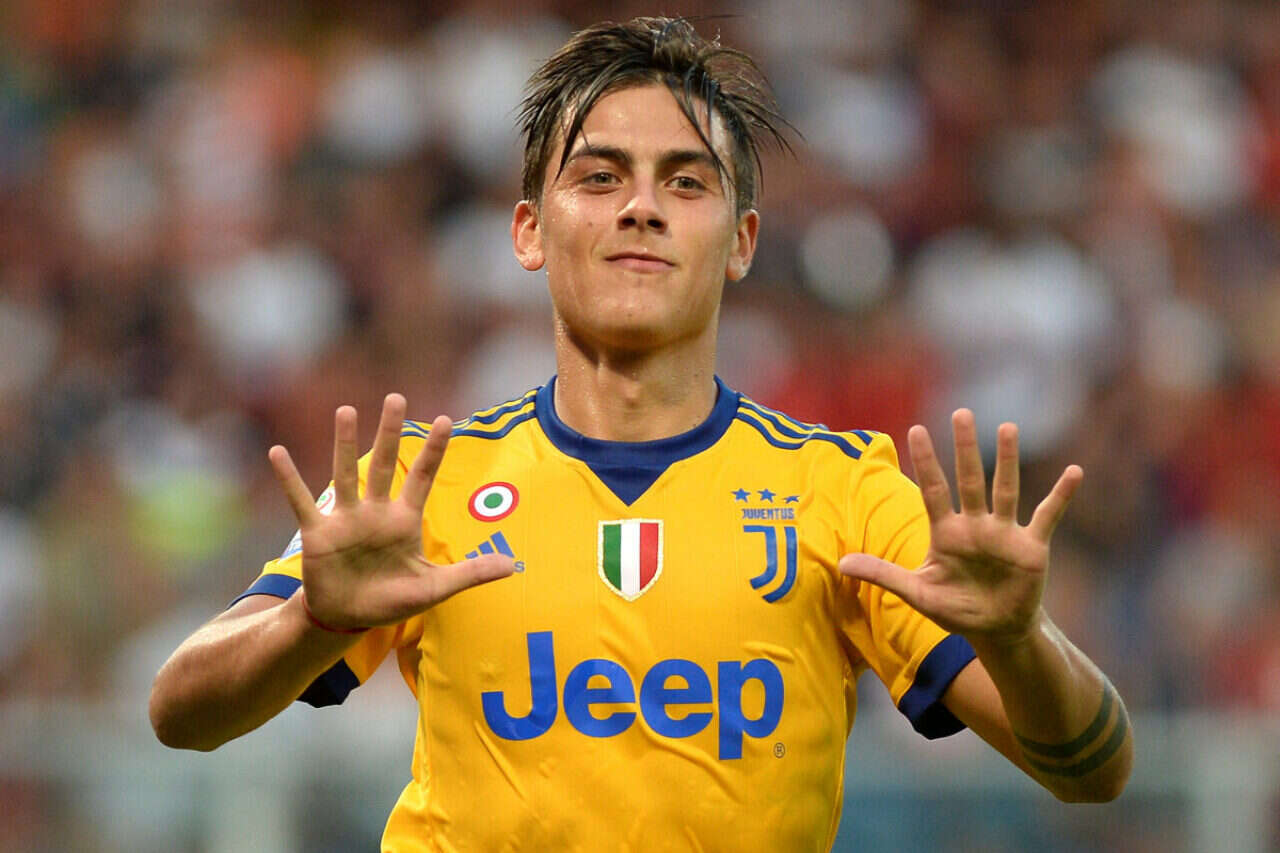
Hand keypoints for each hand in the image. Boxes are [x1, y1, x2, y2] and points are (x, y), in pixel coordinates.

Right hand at [268, 393, 513, 629]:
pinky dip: (288, 479)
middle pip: (385, 464)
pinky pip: (300, 501)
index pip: (423, 477)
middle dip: (390, 432)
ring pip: (345, 474)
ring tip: (346, 410)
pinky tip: (277, 452)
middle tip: (395, 397)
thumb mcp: (435, 588)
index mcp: (404, 520)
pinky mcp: (317, 533)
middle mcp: (375, 511)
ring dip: (343, 444)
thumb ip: (470, 573)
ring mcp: (345, 519)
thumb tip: (513, 566)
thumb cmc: (391, 599)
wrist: (348, 618)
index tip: (445, 420)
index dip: (434, 450)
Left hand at [838, 409, 1081, 644]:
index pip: (932, 489)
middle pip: (968, 479)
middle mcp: (975, 525)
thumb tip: (841, 563)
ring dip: (1006, 461)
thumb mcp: (917, 592)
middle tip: (960, 413)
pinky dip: (1061, 496)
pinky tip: (1074, 472)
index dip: (925, 461)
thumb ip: (883, 573)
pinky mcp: (1031, 547)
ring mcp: (1004, 533)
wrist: (995, 631)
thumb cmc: (955, 609)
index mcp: (946, 532)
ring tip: (1006, 427)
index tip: (916, 429)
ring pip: (1005, 489)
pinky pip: (1047, 516)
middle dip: (964, 448)